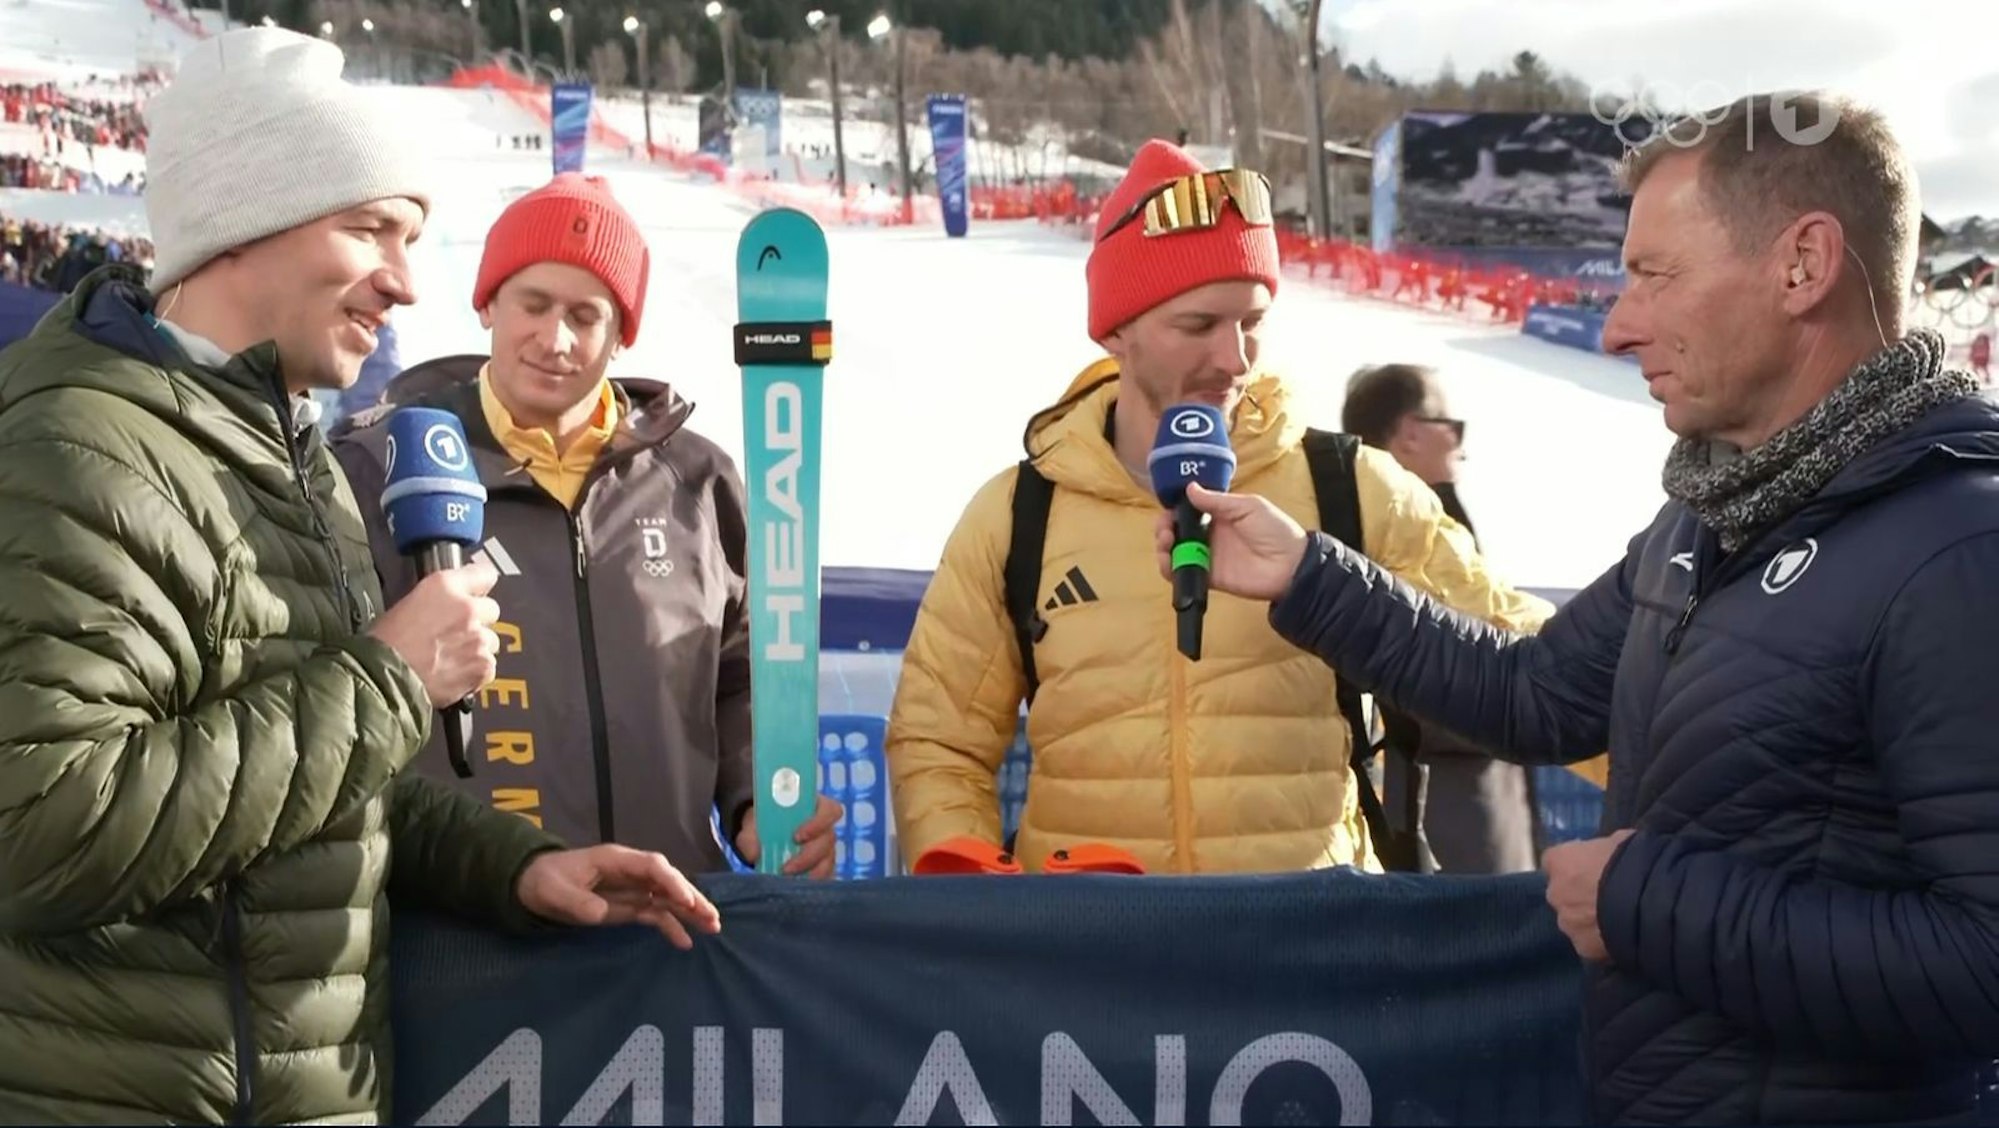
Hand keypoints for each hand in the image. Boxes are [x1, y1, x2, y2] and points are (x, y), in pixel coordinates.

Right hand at [367, 560, 500, 706]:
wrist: (383, 679)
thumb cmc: (385, 644)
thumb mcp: (408, 603)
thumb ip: (441, 598)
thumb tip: (454, 600)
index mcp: (445, 586)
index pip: (484, 574)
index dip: (480, 585)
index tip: (478, 590)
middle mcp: (467, 608)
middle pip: (490, 610)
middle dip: (477, 620)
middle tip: (453, 633)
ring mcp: (478, 638)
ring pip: (490, 640)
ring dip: (476, 647)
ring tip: (448, 657)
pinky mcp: (482, 666)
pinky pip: (487, 666)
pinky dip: (475, 671)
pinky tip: (452, 673)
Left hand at [515, 843, 720, 948]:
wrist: (532, 884)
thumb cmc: (544, 881)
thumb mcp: (554, 891)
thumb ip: (576, 901)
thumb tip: (601, 913)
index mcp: (616, 860)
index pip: (653, 867)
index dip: (672, 882)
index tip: (686, 901)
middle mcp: (630, 872)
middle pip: (668, 881)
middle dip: (691, 897)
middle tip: (712, 917)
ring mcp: (631, 889)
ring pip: (667, 898)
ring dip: (690, 911)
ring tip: (713, 928)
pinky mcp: (627, 906)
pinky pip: (654, 914)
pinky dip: (671, 926)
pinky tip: (685, 942)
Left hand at [735, 795, 843, 878]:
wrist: (762, 835)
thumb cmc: (763, 824)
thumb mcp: (752, 827)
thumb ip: (750, 837)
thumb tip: (755, 853)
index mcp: (814, 807)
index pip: (830, 811)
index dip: (818, 824)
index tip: (797, 837)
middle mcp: (825, 828)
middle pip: (828, 841)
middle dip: (808, 857)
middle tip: (786, 868)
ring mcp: (827, 848)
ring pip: (828, 862)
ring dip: (809, 873)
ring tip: (787, 881)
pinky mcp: (823, 867)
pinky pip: (825, 877)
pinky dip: (811, 884)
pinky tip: (795, 888)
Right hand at [1153, 483, 1310, 601]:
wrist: (1291, 565)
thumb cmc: (1275, 530)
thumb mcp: (1248, 507)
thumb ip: (1218, 501)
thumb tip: (1190, 488)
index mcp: (1219, 515)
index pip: (1188, 511)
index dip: (1174, 510)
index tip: (1168, 510)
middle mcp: (1209, 536)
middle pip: (1176, 531)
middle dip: (1164, 528)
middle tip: (1166, 529)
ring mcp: (1207, 557)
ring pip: (1175, 552)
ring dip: (1163, 547)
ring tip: (1167, 542)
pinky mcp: (1208, 578)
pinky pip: (1183, 574)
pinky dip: (1170, 569)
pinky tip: (1169, 562)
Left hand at [1543, 829, 1634, 961]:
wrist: (1653, 902)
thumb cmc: (1636, 862)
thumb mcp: (1620, 841)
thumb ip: (1603, 850)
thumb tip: (1606, 852)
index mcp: (1560, 861)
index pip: (1555, 861)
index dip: (1574, 865)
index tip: (1590, 868)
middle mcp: (1555, 892)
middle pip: (1562, 894)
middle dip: (1578, 895)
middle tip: (1606, 896)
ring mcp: (1567, 923)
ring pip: (1573, 921)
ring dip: (1588, 920)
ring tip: (1617, 920)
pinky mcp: (1583, 948)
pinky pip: (1589, 943)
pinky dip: (1600, 941)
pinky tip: (1622, 938)